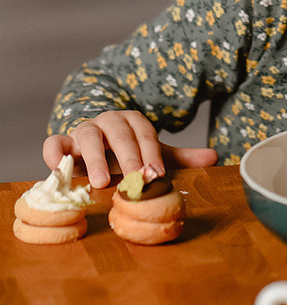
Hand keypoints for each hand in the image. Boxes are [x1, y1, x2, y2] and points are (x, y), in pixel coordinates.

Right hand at [43, 111, 217, 187]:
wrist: (95, 146)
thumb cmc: (127, 154)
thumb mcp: (152, 154)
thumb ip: (181, 157)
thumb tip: (215, 157)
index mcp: (133, 122)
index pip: (145, 133)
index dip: (151, 153)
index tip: (157, 174)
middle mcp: (108, 122)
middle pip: (119, 134)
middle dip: (128, 156)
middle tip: (135, 178)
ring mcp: (83, 130)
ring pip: (87, 135)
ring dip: (94, 158)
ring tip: (100, 182)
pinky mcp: (62, 142)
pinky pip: (54, 143)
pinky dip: (55, 153)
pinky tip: (59, 168)